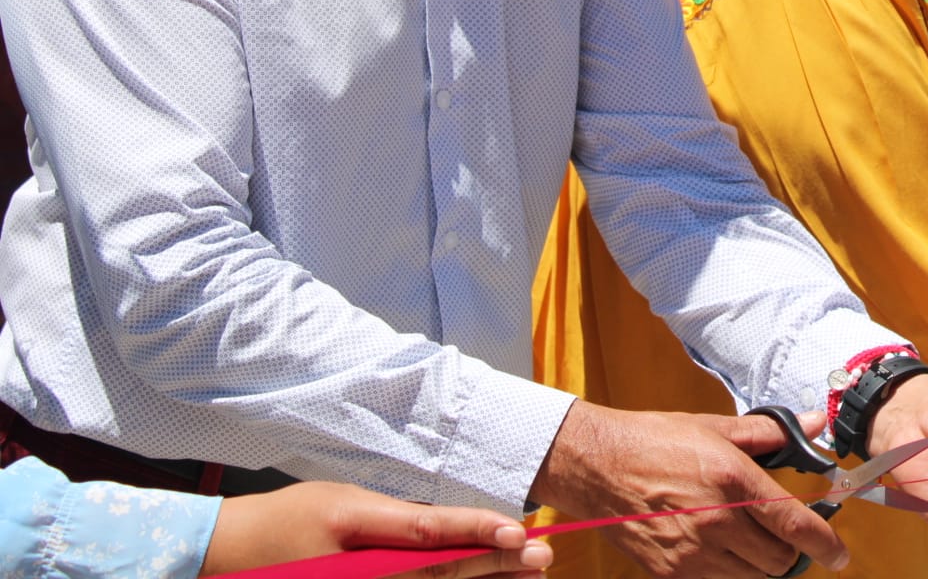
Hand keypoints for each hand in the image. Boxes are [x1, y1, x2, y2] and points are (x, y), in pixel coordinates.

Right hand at [200, 483, 552, 577]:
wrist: (230, 557)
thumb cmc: (291, 521)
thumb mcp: (346, 507)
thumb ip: (398, 522)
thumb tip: (456, 528)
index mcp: (354, 534)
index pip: (427, 535)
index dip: (475, 532)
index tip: (518, 531)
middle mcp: (360, 574)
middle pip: (439, 574)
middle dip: (496, 565)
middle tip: (544, 557)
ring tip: (526, 576)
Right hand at [529, 400, 848, 576]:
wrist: (598, 466)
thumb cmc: (656, 440)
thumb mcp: (716, 427)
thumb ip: (771, 434)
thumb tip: (814, 426)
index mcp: (734, 480)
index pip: (795, 526)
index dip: (826, 545)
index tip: (840, 554)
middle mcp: (717, 522)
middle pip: (779, 561)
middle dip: (792, 552)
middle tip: (788, 535)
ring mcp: (693, 553)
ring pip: (752, 577)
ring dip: (763, 564)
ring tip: (754, 538)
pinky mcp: (672, 572)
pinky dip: (732, 571)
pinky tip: (725, 547)